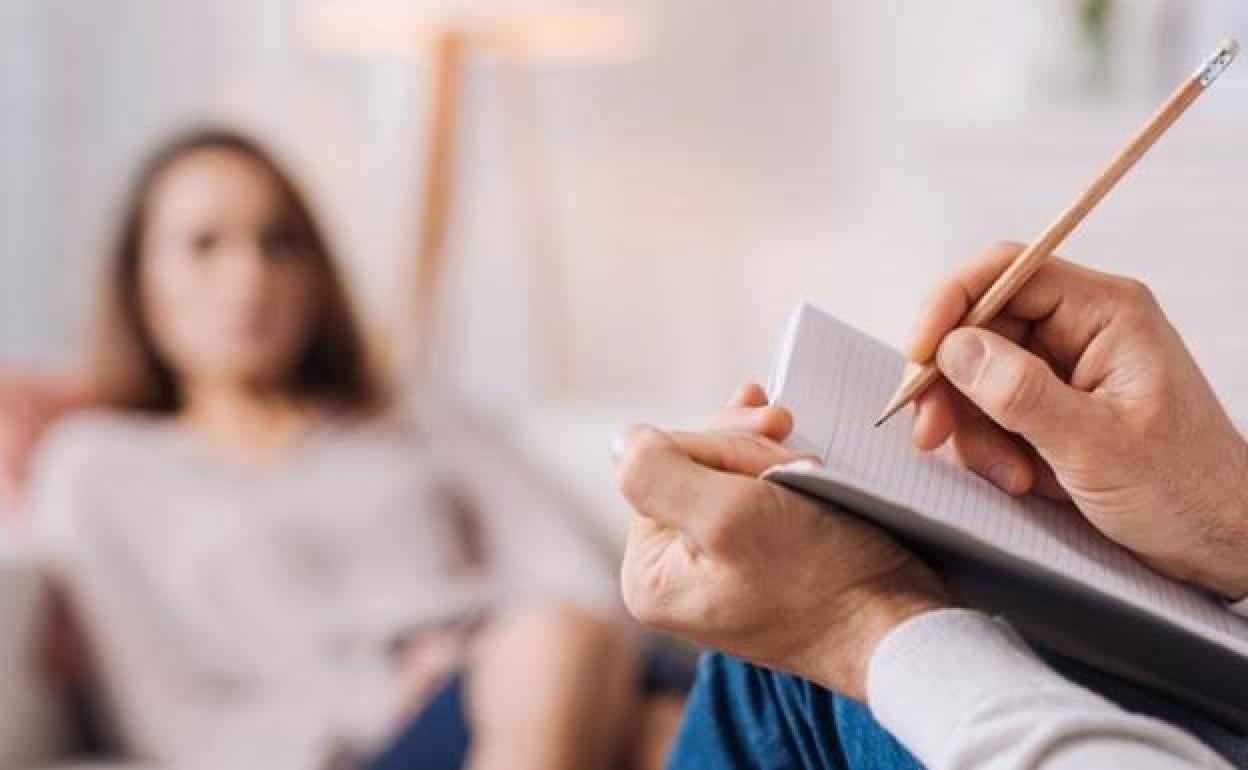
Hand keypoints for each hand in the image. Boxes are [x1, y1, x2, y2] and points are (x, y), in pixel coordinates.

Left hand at [614, 384, 951, 699]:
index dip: (718, 446)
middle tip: (796, 446)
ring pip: (724, 473)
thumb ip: (658, 473)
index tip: (773, 448)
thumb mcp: (728, 517)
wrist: (898, 625)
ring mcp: (716, 568)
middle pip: (689, 467)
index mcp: (649, 575)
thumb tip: (621, 440)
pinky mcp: (758, 560)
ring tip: (808, 460)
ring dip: (766, 454)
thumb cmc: (823, 580)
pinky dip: (775, 467)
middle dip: (743, 449)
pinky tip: (793, 450)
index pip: (660, 466)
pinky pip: (752, 493)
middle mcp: (674, 575)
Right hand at [909, 242, 1247, 597]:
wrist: (1222, 545)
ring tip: (1009, 475)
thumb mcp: (1096, 446)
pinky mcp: (1054, 406)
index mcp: (1107, 313)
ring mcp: (1066, 368)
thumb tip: (955, 348)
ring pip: (977, 374)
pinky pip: (992, 409)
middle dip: (951, 383)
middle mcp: (1083, 329)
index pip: (1007, 272)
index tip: (918, 354)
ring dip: (973, 427)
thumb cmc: (1186, 492)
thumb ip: (1021, 392)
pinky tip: (1019, 478)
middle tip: (932, 433)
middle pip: (981, 326)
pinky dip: (989, 445)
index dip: (950, 304)